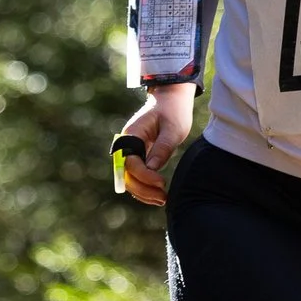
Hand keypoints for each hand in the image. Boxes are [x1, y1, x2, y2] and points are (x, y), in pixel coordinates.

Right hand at [116, 85, 192, 207]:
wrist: (171, 100)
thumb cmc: (173, 111)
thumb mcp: (173, 129)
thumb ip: (162, 148)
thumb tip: (151, 169)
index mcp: (131, 134)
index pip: (130, 162)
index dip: (144, 176)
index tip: (161, 183)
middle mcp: (126, 145)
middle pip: (126, 174)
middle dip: (143, 189)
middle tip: (163, 197)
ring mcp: (131, 152)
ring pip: (130, 179)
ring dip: (143, 193)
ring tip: (162, 200)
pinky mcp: (138, 157)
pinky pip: (137, 176)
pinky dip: (145, 188)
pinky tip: (158, 196)